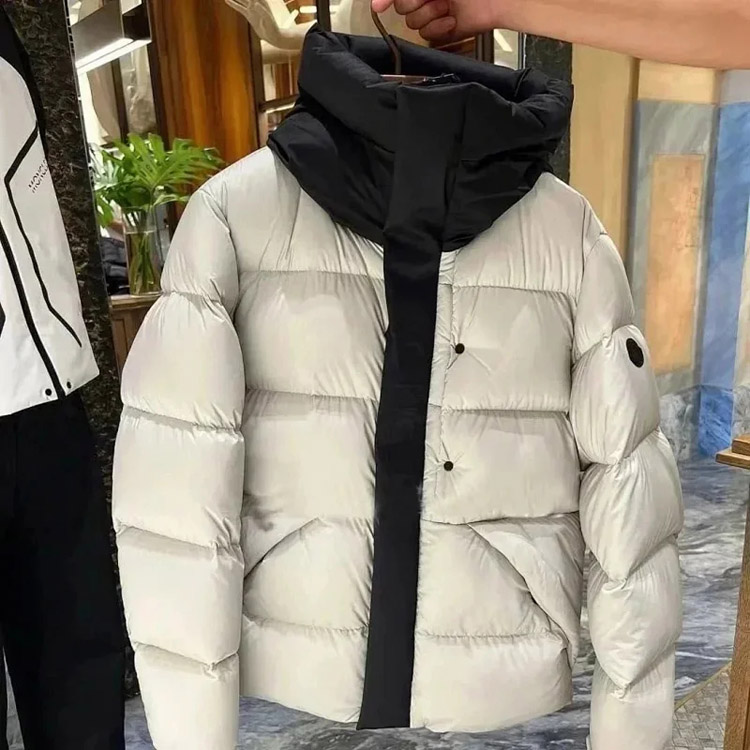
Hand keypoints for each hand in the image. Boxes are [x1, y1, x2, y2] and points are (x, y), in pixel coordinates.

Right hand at [371, 0, 499, 41]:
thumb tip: (378, 3)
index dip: (385, 0)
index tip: (379, 6)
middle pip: (401, 7)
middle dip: (416, 2)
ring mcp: (433, 12)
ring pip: (412, 23)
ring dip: (430, 15)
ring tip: (446, 6)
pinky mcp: (441, 30)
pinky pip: (426, 35)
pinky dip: (439, 28)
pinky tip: (450, 19)